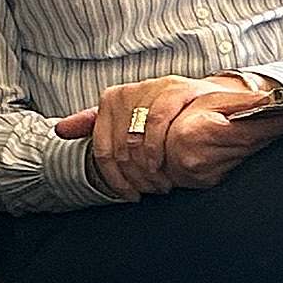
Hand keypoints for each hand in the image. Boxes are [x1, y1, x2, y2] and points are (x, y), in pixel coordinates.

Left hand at [53, 75, 259, 197]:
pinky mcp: (176, 88)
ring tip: (158, 183)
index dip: (113, 176)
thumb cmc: (175, 114)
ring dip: (145, 168)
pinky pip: (156, 121)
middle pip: (118, 145)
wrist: (221, 100)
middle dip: (132, 176)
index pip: (101, 145)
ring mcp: (153, 88)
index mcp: (114, 99)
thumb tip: (60, 131)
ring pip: (133, 136)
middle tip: (147, 191)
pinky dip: (156, 148)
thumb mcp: (133, 120)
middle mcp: (130, 91)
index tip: (128, 193)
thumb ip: (97, 124)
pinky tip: (163, 165)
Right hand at [152, 94, 282, 188]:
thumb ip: (242, 101)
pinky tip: (259, 140)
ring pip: (249, 156)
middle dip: (277, 131)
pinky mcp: (208, 182)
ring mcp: (204, 174)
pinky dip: (252, 152)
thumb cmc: (184, 115)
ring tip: (282, 125)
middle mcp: (201, 159)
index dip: (278, 124)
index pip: (251, 131)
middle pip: (253, 145)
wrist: (163, 138)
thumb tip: (272, 99)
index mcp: (200, 134)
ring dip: (266, 141)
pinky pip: (239, 165)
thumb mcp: (211, 100)